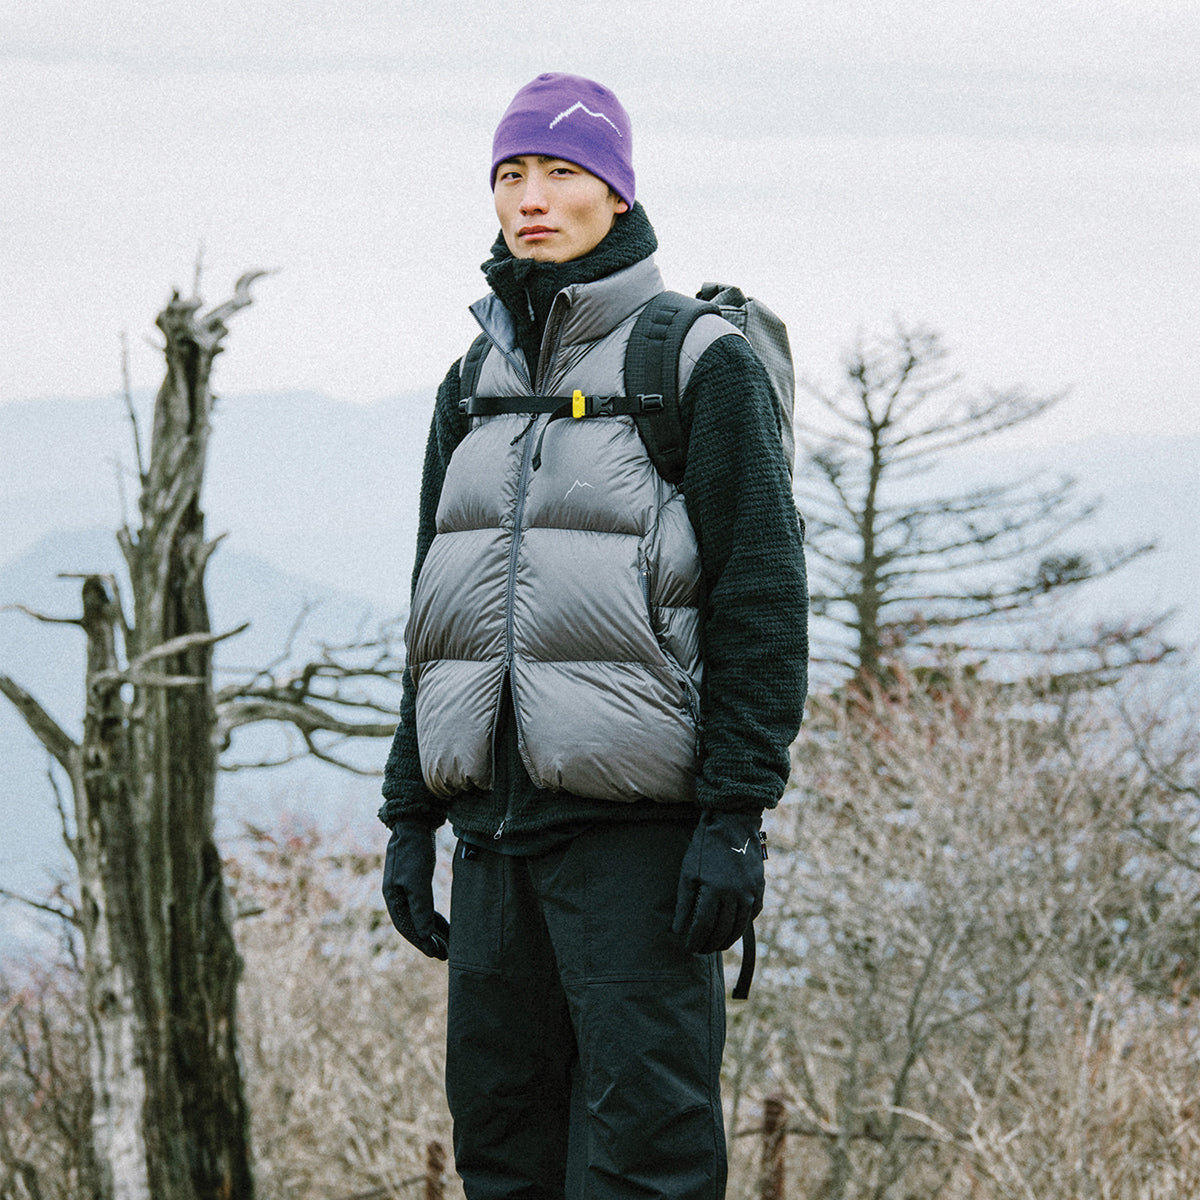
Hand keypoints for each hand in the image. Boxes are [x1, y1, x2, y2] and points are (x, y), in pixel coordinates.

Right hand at [382, 820, 449, 959]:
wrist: (414, 823)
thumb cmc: (414, 850)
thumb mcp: (418, 880)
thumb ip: (420, 907)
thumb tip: (424, 934)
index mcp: (393, 897)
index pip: (407, 927)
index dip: (422, 942)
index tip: (436, 954)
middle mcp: (397, 896)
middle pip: (413, 925)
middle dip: (429, 941)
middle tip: (446, 955)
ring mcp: (406, 889)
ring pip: (420, 917)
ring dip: (434, 932)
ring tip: (449, 946)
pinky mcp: (417, 882)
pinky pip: (425, 907)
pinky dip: (435, 918)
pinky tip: (446, 927)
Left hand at [672, 809, 764, 954]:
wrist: (731, 824)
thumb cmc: (704, 847)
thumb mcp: (688, 872)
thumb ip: (684, 902)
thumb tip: (677, 929)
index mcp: (714, 890)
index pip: (703, 927)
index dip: (695, 940)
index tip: (688, 948)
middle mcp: (734, 894)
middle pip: (722, 931)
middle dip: (710, 944)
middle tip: (701, 950)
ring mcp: (750, 892)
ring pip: (739, 926)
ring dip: (727, 940)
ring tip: (716, 945)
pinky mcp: (759, 887)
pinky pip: (752, 913)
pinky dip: (743, 924)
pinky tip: (734, 929)